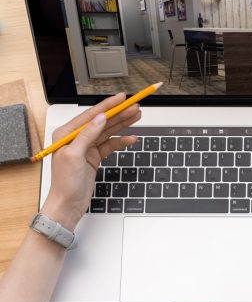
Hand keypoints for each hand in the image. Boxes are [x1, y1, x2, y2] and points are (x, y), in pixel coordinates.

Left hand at [41, 93, 140, 230]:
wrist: (68, 204)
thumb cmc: (65, 182)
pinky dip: (121, 141)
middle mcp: (77, 138)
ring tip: (137, 116)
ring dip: (123, 124)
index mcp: (67, 133)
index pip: (91, 115)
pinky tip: (131, 138)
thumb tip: (100, 118)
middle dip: (120, 113)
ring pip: (108, 131)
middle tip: (135, 106)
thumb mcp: (74, 155)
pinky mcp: (95, 157)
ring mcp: (87, 147)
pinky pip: (110, 145)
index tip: (122, 97)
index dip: (108, 105)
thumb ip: (88, 135)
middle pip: (103, 121)